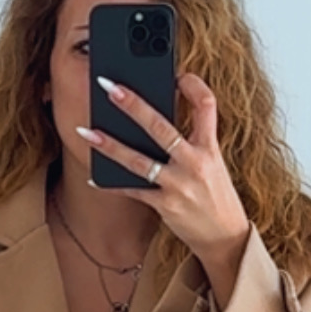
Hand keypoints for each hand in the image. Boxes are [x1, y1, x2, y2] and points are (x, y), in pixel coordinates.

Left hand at [77, 68, 250, 296]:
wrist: (224, 236)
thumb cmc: (215, 195)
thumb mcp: (213, 162)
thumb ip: (193, 139)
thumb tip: (161, 116)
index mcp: (210, 147)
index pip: (207, 105)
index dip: (193, 85)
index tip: (178, 74)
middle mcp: (195, 163)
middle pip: (161, 127)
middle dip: (133, 105)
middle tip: (109, 87)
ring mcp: (179, 185)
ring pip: (138, 161)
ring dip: (109, 145)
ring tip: (86, 131)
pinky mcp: (166, 205)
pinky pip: (133, 191)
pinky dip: (112, 184)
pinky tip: (94, 176)